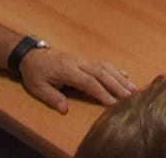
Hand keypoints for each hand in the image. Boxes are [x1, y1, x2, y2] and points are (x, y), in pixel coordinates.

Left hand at [18, 47, 134, 113]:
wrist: (32, 55)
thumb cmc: (35, 73)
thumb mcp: (38, 88)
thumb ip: (52, 97)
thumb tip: (65, 110)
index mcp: (67, 70)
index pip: (88, 81)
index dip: (101, 91)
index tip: (112, 102)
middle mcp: (78, 63)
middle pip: (101, 73)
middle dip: (117, 85)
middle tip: (130, 96)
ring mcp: (83, 59)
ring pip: (105, 67)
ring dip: (120, 78)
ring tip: (133, 88)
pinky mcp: (85, 59)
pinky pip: (103, 63)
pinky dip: (115, 69)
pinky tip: (125, 75)